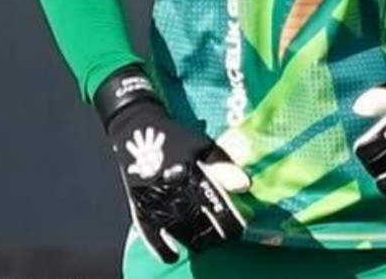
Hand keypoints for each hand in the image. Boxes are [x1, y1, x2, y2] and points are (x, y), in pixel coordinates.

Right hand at [95, 68, 250, 262]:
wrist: (139, 130)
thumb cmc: (177, 137)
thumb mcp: (203, 144)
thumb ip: (223, 165)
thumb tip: (245, 186)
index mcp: (191, 175)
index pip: (216, 208)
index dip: (230, 222)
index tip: (241, 228)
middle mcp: (173, 193)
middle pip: (200, 225)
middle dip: (216, 234)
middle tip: (226, 235)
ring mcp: (155, 203)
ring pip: (180, 233)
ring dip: (196, 240)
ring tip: (208, 240)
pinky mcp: (140, 209)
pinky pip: (151, 237)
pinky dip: (162, 250)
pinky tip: (173, 255)